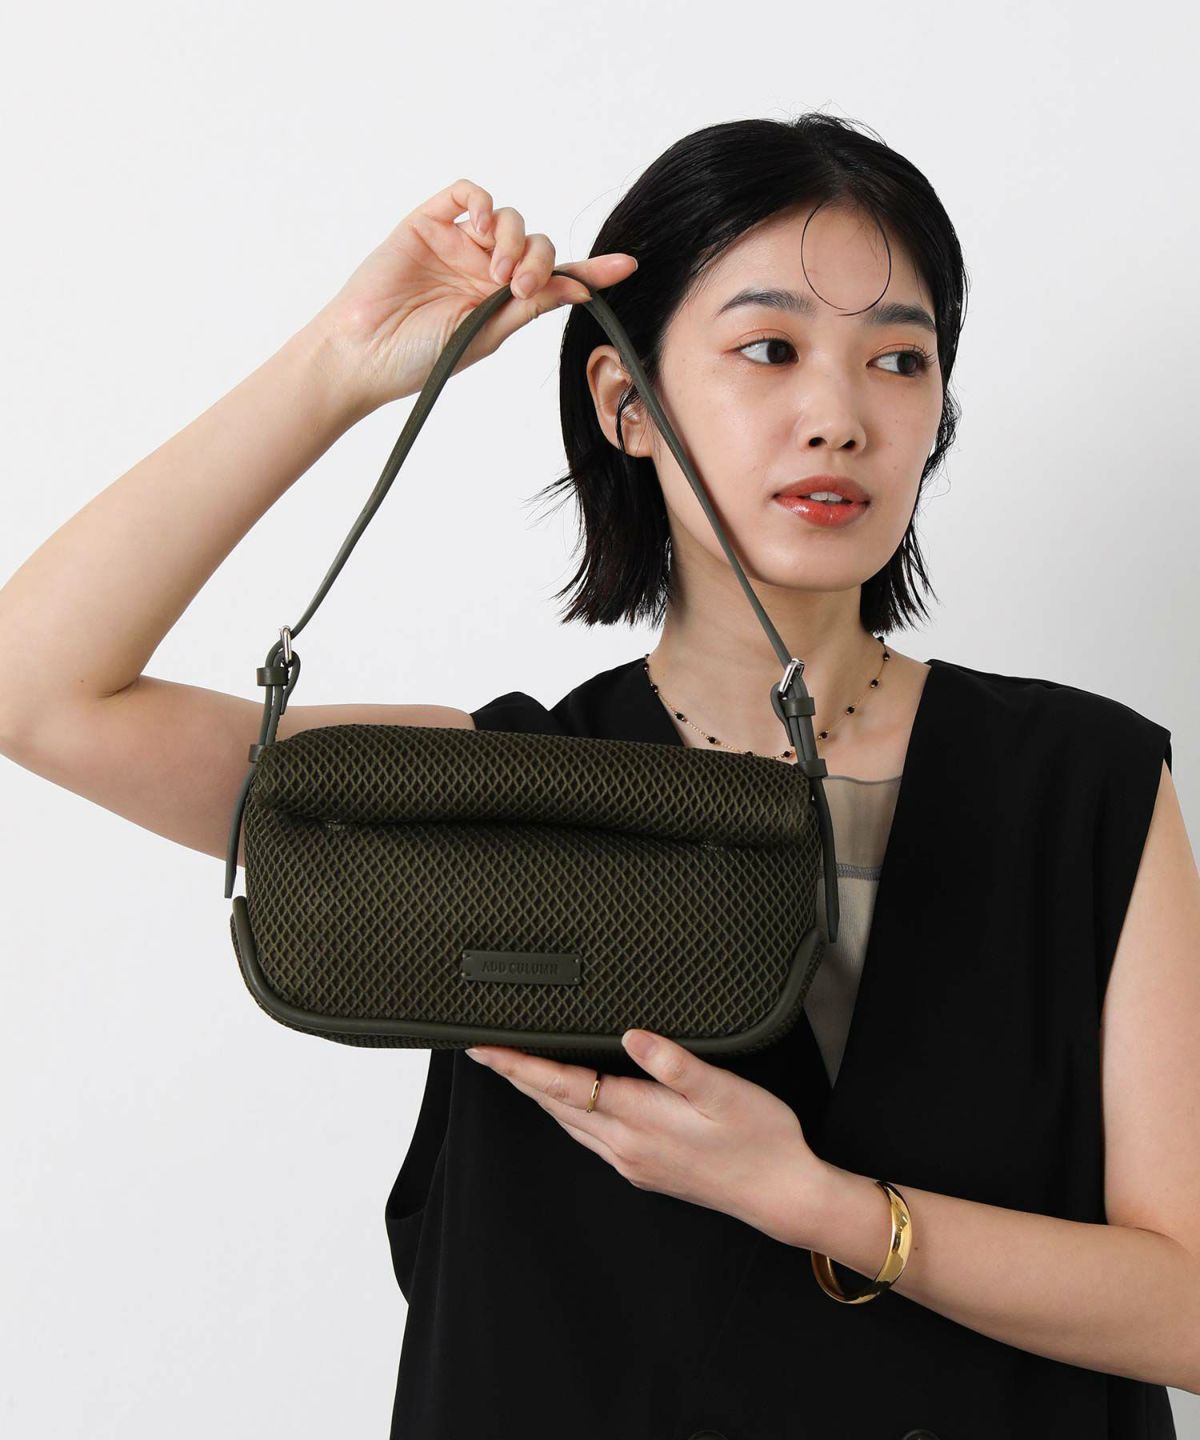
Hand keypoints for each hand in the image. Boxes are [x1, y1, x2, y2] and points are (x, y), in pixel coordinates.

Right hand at [311, 177, 637, 411]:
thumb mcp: (485, 334)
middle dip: (538, 261)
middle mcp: (484, 268)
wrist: (364, 354)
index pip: (555, 278)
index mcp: (502, 300)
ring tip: (494, 272)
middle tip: (518, 288)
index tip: (626, 266)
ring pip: (507, 217)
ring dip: (512, 239)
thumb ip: (529, 307)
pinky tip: (479, 224)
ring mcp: (457, 243)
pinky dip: (480, 200)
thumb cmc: (419, 357)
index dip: (591, 271)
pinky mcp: (428, 222)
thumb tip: (578, 289)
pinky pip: (465, 192)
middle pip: (536, 243)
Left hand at [465, 1029, 826, 1239]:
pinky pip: (589, 1135)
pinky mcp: (643, 1168)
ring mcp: (631, 1161)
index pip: (563, 1086)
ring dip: (538, 1093)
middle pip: (555, 1105)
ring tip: (514, 1067)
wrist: (782, 1194)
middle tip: (483, 1049)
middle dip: (517, 1076)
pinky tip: (568, 1099)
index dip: (520, 1064)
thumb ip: (674, 1063)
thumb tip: (631, 1035)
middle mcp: (625, 1145)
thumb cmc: (760, 1138)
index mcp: (639, 1120)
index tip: (485, 1048)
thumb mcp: (724, 1091)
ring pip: (568, 1122)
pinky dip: (566, 1110)